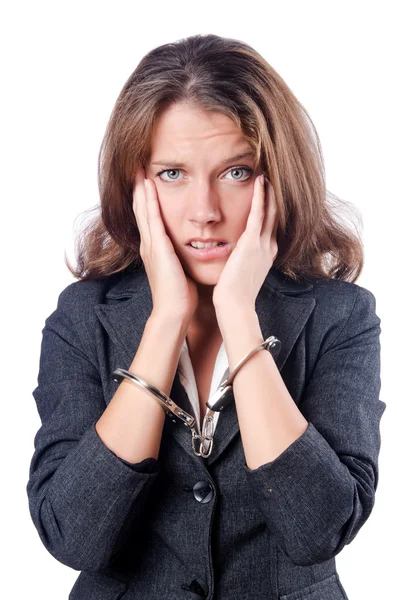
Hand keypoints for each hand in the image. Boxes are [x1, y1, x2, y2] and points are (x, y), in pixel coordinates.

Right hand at [132, 167, 198, 321]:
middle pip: (141, 210)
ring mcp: (151, 245)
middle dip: (139, 190)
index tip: (146, 182)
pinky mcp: (157, 247)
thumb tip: (191, 249)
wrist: (173, 311)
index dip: (146, 200)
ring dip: (141, 189)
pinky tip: (147, 185)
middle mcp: (149, 244)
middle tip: (137, 169)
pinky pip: (151, 218)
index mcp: (155, 249)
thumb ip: (180, 258)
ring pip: (143, 210)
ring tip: (139, 170)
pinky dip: (148, 201)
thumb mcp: (179, 270)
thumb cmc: (179, 295)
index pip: (149, 219)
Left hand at [212, 174, 277, 310]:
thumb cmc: (233, 296)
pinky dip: (260, 197)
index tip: (268, 193)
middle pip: (275, 216)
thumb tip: (234, 257)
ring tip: (268, 174)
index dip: (271, 209)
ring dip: (269, 192)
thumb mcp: (241, 275)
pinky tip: (260, 182)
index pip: (270, 227)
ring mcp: (262, 245)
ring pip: (270, 211)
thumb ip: (241, 262)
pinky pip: (258, 214)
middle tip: (272, 177)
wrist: (234, 306)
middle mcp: (269, 248)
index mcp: (266, 255)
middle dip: (274, 197)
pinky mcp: (252, 243)